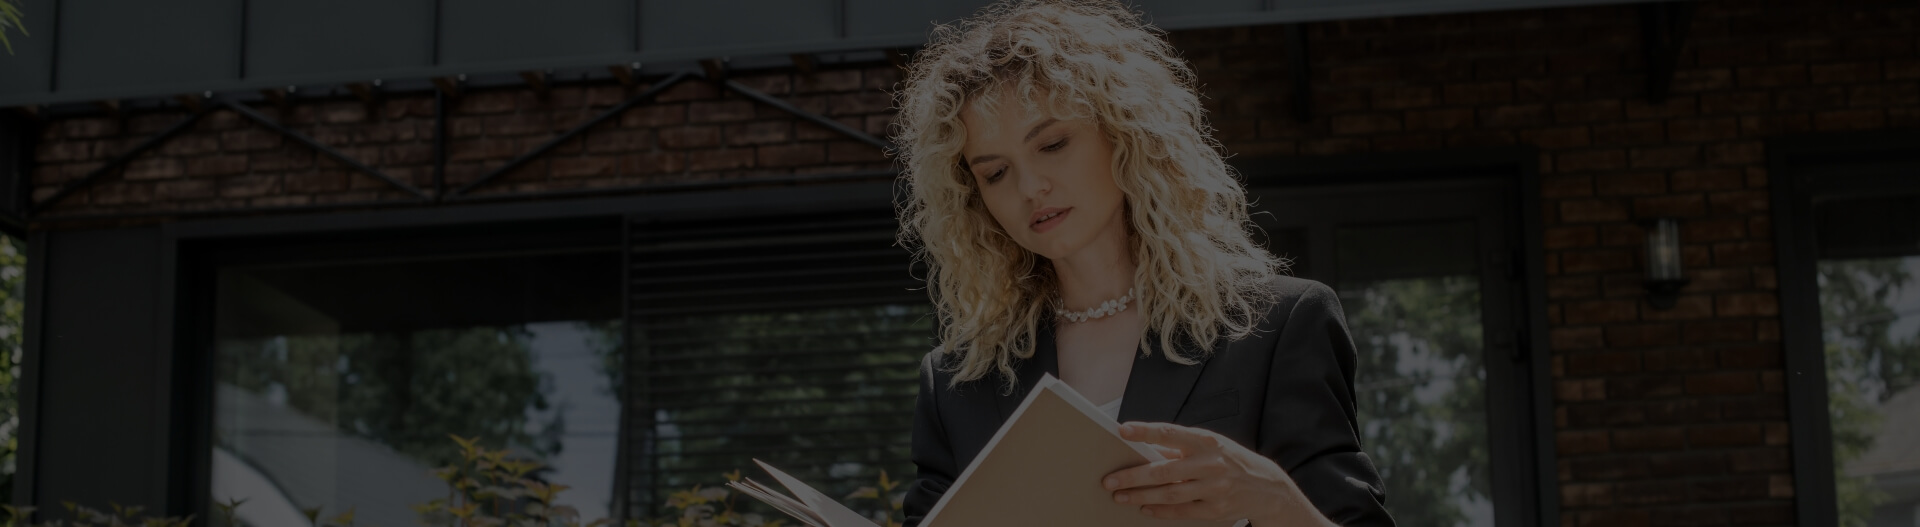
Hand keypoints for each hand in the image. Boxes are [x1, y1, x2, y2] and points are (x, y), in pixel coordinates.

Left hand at [1103, 422, 1333, 525]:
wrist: (1266, 487)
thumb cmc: (1230, 461)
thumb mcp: (1209, 446)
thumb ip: (1178, 447)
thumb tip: (1144, 448)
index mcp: (1207, 441)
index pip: (1170, 433)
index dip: (1145, 431)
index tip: (1123, 430)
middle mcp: (1211, 464)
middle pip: (1164, 470)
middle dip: (1134, 475)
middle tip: (1110, 479)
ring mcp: (1214, 489)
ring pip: (1170, 494)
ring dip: (1141, 496)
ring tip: (1120, 496)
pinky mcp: (1215, 510)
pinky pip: (1181, 511)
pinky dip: (1160, 511)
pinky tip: (1144, 508)